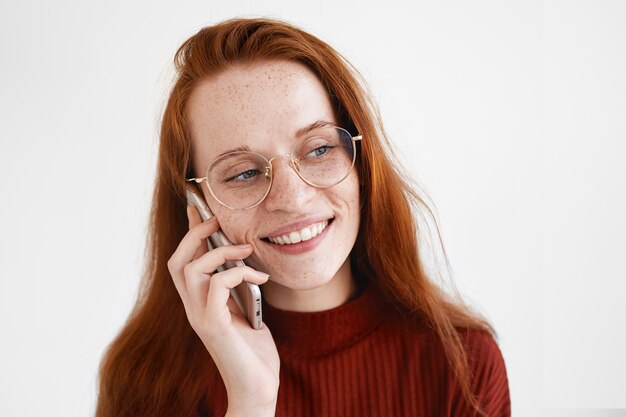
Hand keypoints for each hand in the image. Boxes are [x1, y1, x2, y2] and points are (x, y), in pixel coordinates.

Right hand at [167, 206, 279, 414]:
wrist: (257, 386)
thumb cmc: (254, 351)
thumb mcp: (245, 311)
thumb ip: (237, 289)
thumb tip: (243, 259)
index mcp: (199, 303)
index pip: (184, 261)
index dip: (189, 233)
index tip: (198, 208)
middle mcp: (193, 308)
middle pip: (178, 261)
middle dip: (196, 234)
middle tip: (218, 220)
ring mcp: (200, 317)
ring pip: (191, 269)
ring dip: (220, 251)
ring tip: (245, 249)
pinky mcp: (213, 325)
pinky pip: (216, 285)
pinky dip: (238, 273)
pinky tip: (259, 277)